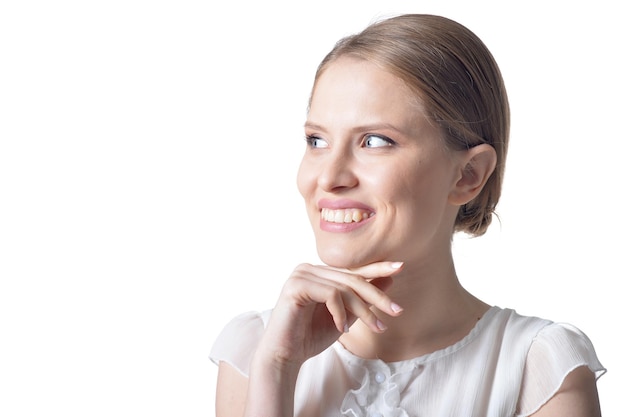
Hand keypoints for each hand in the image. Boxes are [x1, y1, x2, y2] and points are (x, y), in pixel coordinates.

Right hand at [256, 261, 403, 367]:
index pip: (352, 269)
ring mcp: (301, 274)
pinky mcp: (296, 285)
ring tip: (376, 327)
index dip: (377, 267)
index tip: (400, 267)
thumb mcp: (345, 316)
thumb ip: (362, 298)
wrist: (285, 355)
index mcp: (319, 273)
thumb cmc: (310, 337)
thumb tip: (390, 280)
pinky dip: (341, 312)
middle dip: (377, 296)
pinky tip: (342, 328)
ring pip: (344, 287)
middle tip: (396, 311)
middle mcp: (309, 269)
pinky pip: (330, 294)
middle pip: (352, 278)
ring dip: (363, 310)